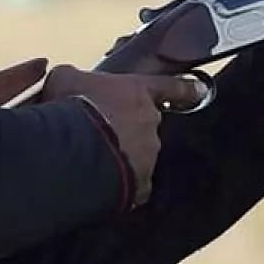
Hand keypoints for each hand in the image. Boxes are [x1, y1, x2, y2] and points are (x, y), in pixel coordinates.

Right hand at [41, 65, 203, 205]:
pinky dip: (120, 185)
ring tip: (92, 161)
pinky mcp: (141, 186)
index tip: (198, 90)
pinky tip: (99, 184)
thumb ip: (75, 78)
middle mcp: (151, 122)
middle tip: (99, 133)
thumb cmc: (72, 106)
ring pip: (139, 156)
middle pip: (144, 125)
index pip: (170, 87)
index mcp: (138, 92)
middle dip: (126, 129)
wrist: (73, 149)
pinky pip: (133, 186)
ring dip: (121, 156)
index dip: (183, 89)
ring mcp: (149, 156)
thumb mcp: (65, 78)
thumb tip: (70, 81)